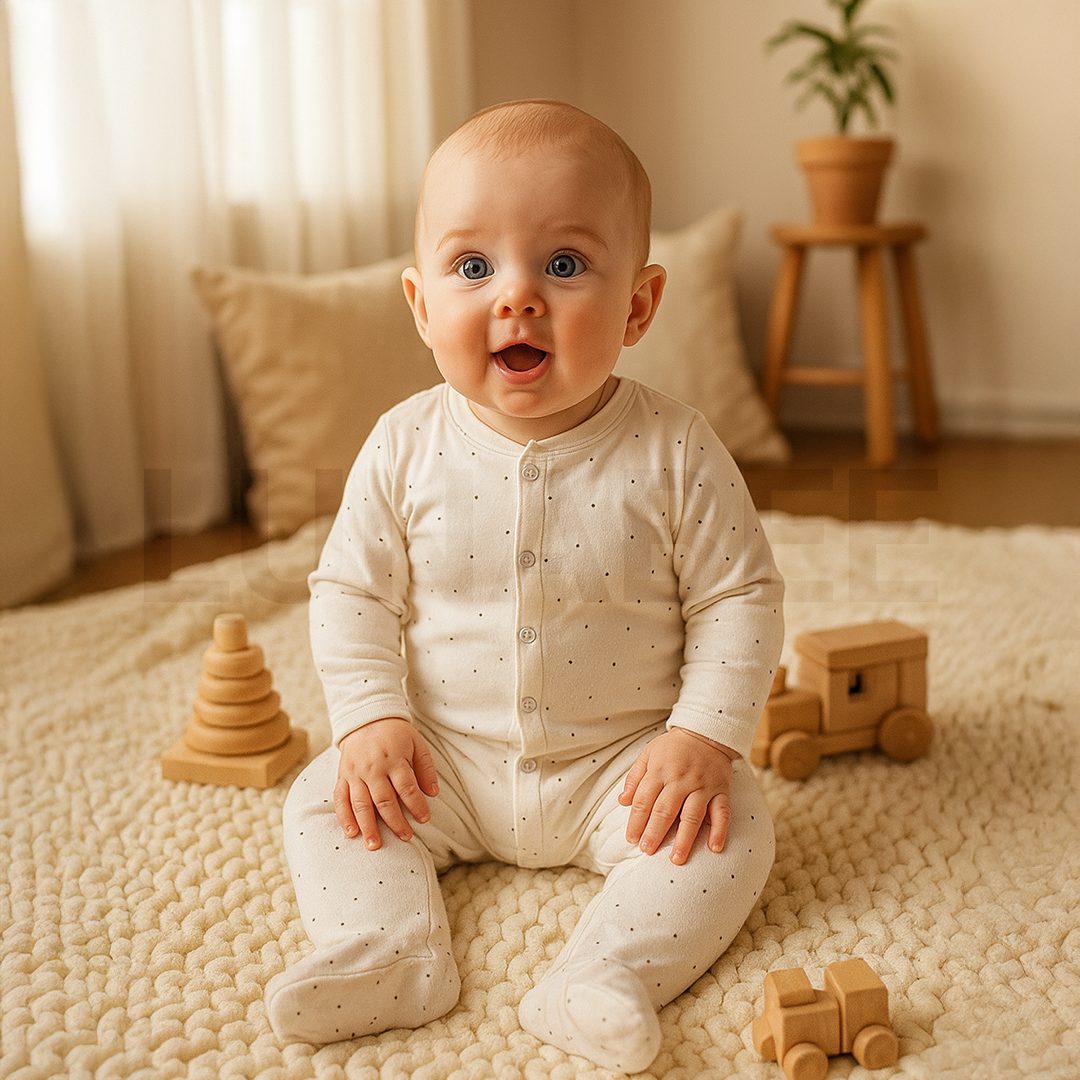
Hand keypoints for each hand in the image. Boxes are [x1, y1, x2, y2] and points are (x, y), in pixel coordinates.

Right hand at [334, 718, 438, 848]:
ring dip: (368, 826)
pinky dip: (344, 817)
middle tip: (405, 837)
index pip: (407, 787)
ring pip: (361, 804)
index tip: (424, 819)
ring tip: (375, 845)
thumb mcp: (417, 743)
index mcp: (394, 759)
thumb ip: (426, 768)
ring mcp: (355, 773)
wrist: (366, 718)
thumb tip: (433, 793)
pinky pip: (341, 799)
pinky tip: (351, 832)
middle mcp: (373, 768)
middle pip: (384, 800)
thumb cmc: (396, 734)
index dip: (416, 805)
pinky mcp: (343, 776)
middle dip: (395, 821)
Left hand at [618, 727, 738, 864]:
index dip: (636, 821)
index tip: (632, 839)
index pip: (645, 800)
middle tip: (647, 851)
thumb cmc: (673, 747)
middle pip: (665, 810)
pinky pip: (722, 812)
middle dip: (655, 832)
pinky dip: (720, 830)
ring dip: (684, 838)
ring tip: (676, 859)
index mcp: (660, 771)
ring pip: (692, 815)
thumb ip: (635, 777)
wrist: (706, 731)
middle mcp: (681, 780)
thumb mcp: (648, 753)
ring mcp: (702, 786)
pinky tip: (714, 848)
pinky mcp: (721, 790)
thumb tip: (622, 801)